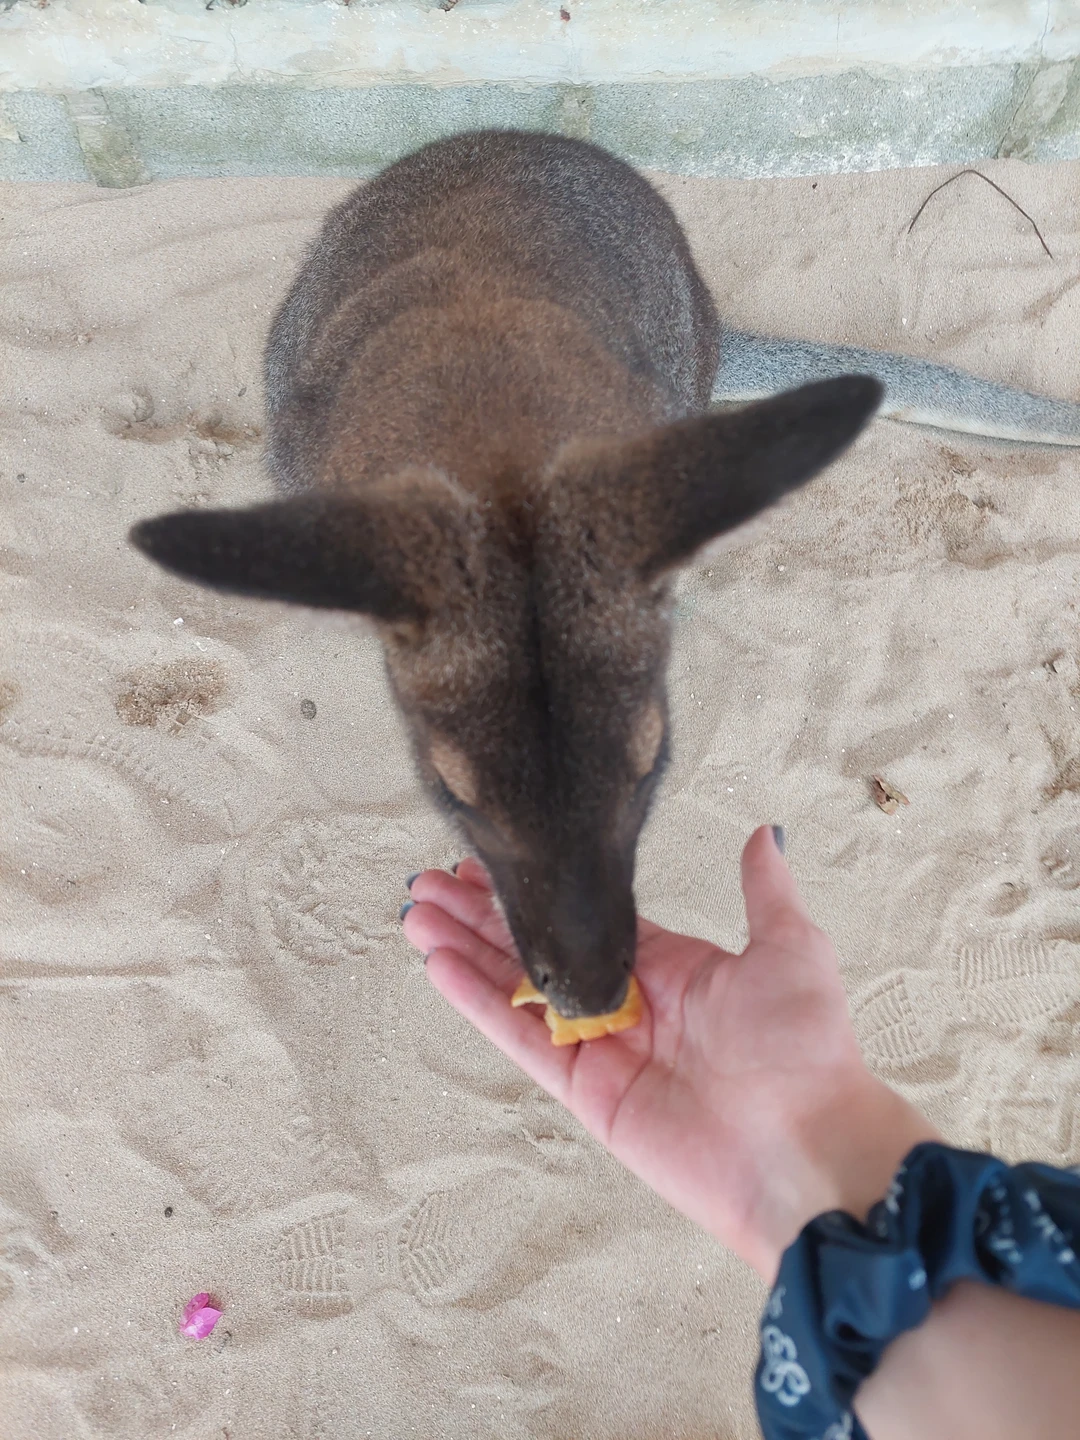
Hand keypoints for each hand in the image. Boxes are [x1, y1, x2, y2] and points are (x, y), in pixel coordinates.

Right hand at [402, 826, 938, 1278]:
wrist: (806, 1153)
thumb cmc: (807, 1052)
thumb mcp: (790, 950)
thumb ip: (762, 891)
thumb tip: (762, 833)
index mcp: (673, 966)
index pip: (587, 915)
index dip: (537, 888)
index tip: (491, 860)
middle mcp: (630, 1002)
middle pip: (540, 946)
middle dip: (483, 915)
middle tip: (430, 882)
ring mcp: (601, 1046)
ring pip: (518, 988)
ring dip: (465, 952)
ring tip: (416, 915)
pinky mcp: (583, 1091)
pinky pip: (520, 1038)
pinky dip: (477, 1002)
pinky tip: (438, 966)